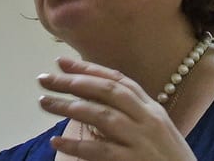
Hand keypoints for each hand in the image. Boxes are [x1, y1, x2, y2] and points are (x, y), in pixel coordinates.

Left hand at [38, 57, 196, 160]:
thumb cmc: (169, 160)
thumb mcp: (155, 131)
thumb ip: (132, 114)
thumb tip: (97, 102)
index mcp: (151, 109)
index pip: (117, 80)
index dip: (89, 68)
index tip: (62, 62)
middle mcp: (147, 119)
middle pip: (107, 91)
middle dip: (74, 82)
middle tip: (44, 78)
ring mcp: (141, 140)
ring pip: (101, 115)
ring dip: (69, 107)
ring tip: (44, 103)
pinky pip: (100, 151)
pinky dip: (77, 145)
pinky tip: (56, 141)